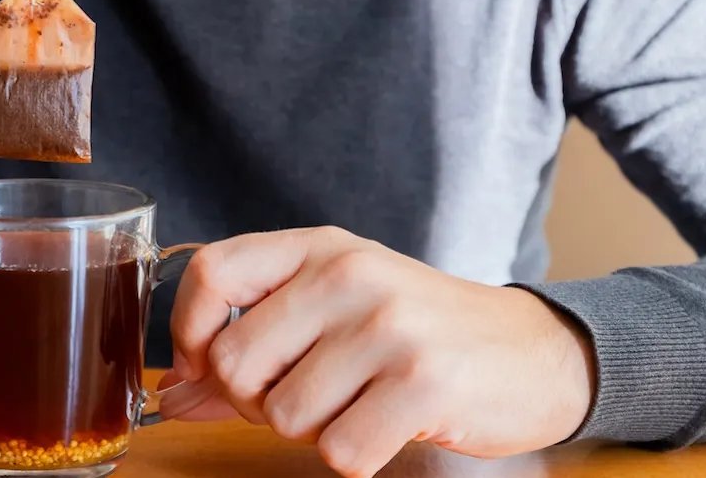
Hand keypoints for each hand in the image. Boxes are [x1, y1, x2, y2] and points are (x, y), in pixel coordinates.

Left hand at [168, 227, 596, 477]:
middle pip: (236, 362)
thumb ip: (250, 347)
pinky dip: (355, 457)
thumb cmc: (417, 331)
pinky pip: (340, 451)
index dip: (190, 332)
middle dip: (254, 403)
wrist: (533, 351)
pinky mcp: (423, 383)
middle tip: (304, 398)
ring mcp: (387, 327)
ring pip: (285, 415)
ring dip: (312, 432)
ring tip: (357, 406)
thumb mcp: (332, 314)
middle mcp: (347, 275)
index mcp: (317, 249)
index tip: (206, 366)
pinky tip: (387, 427)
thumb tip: (172, 395)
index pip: (211, 272)